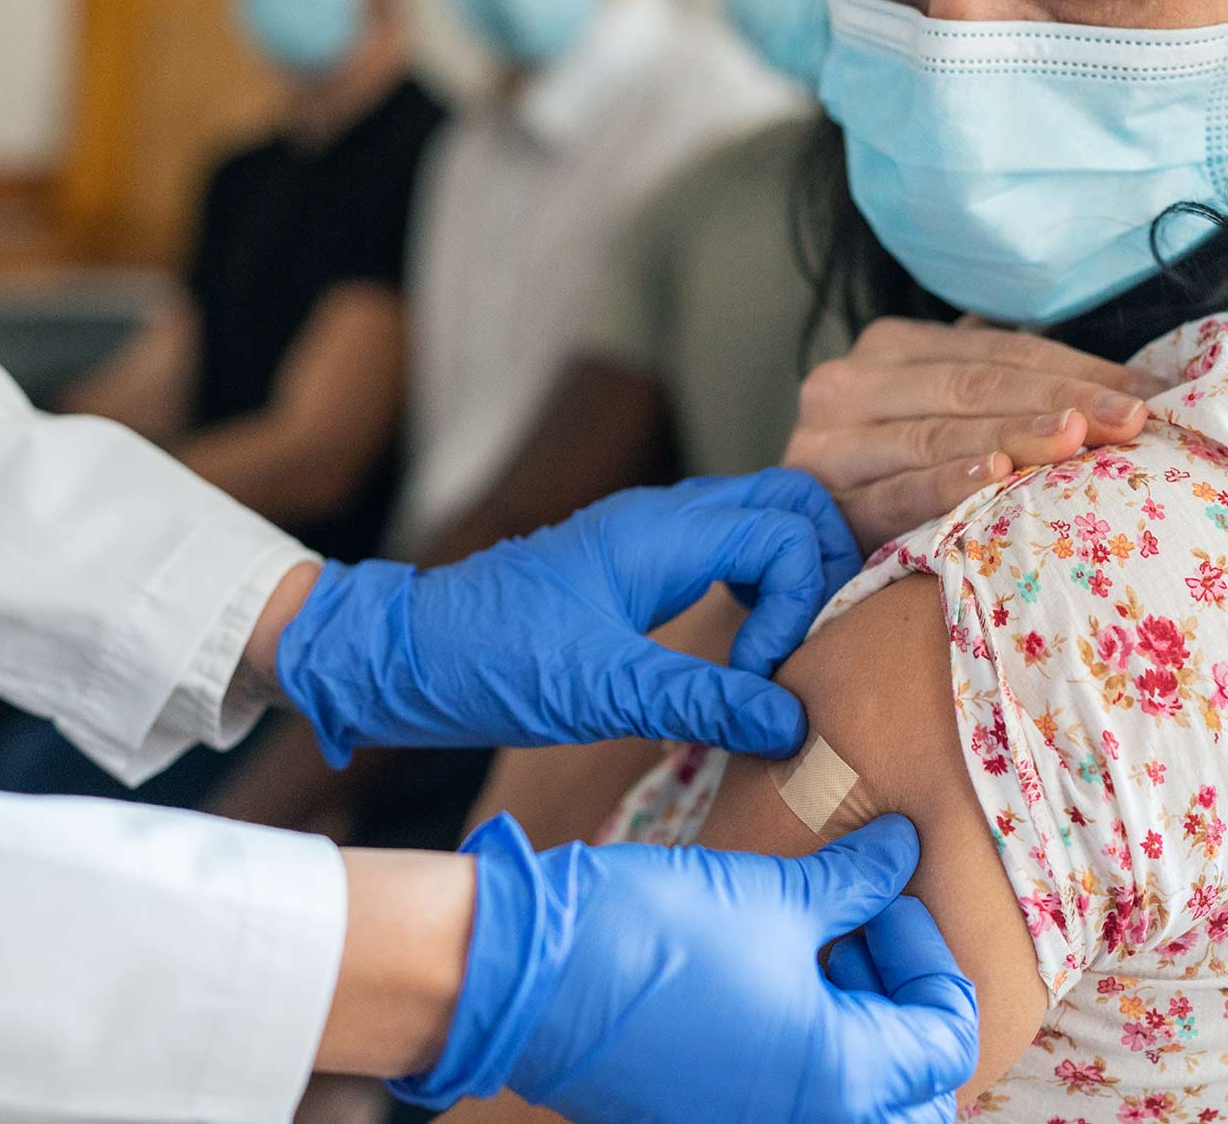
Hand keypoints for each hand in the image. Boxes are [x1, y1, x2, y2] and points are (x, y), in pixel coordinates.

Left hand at [276, 470, 856, 764]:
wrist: (404, 655)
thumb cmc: (488, 662)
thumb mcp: (599, 691)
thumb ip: (702, 701)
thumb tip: (793, 723)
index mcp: (660, 531)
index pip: (787, 529)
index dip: (800, 603)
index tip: (760, 675)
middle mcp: (664, 518)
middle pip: (791, 504)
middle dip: (822, 572)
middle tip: (807, 653)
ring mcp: (652, 539)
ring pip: (762, 525)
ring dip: (793, 582)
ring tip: (778, 660)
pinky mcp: (639, 569)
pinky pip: (728, 555)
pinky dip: (760, 593)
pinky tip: (743, 657)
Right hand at [391, 814, 977, 1122]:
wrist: (527, 974)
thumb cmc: (655, 932)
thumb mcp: (774, 895)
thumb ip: (856, 881)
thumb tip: (903, 848)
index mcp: (844, 1079)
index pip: (946, 1034)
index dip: (927, 953)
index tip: (887, 896)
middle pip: (911, 1091)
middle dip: (902, 1006)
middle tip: (862, 931)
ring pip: (851, 1101)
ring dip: (855, 1027)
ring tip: (815, 947)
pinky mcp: (702, 1120)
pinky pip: (784, 1100)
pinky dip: (799, 1047)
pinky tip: (768, 974)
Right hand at [786, 318, 1166, 550]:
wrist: (793, 555)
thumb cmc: (894, 488)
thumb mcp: (944, 423)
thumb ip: (1006, 394)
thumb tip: (1136, 387)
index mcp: (890, 349)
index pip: (996, 349)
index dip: (1074, 367)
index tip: (1148, 394)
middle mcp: (848, 381)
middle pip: (971, 383)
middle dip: (1058, 398)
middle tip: (1129, 420)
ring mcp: (826, 440)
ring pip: (935, 432)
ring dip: (1012, 435)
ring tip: (1076, 439)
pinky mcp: (817, 499)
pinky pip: (892, 490)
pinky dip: (944, 482)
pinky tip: (994, 476)